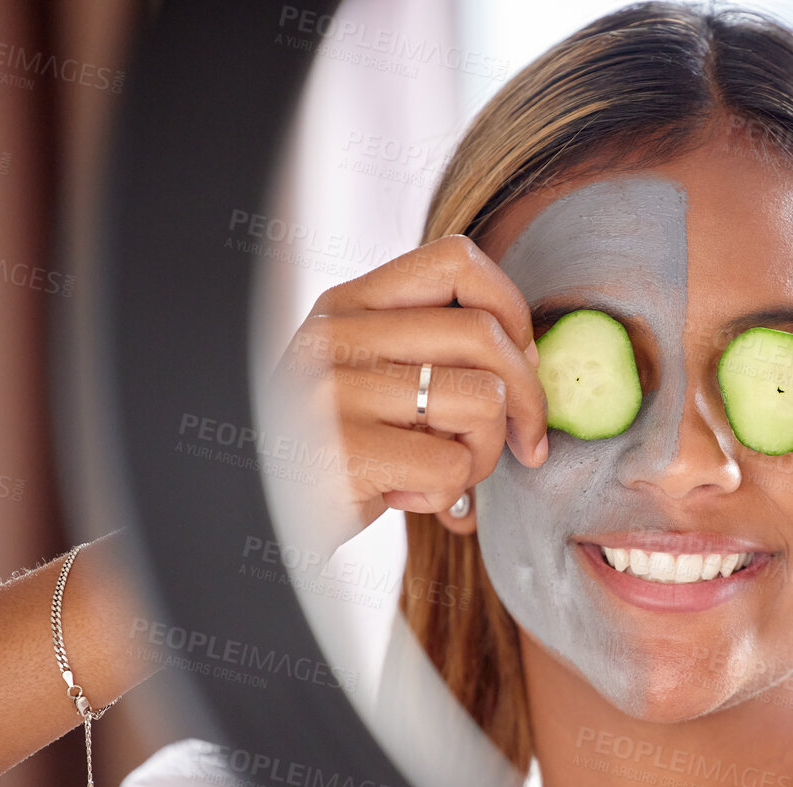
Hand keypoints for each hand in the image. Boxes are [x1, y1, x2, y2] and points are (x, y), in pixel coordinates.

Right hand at [272, 234, 547, 549]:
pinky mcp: (345, 451)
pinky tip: (409, 496)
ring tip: (445, 472)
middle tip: (523, 442)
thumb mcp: (371, 379)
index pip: (457, 260)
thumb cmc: (337, 451)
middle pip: (486, 335)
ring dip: (484, 453)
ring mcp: (335, 391)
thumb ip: (432, 350)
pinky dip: (449, 493)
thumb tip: (531, 358)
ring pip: (484, 400)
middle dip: (527, 400)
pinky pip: (453, 463)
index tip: (520, 363)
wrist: (262, 520)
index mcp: (347, 305)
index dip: (511, 310)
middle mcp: (336, 335)